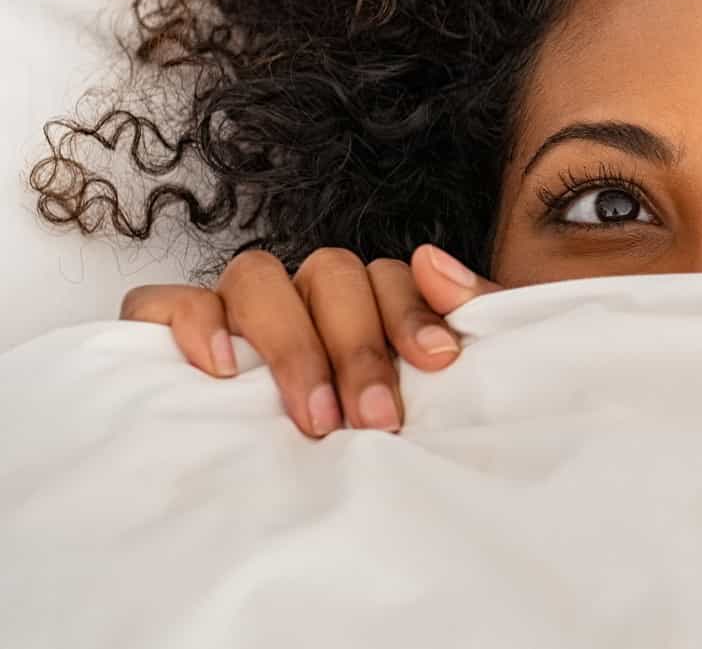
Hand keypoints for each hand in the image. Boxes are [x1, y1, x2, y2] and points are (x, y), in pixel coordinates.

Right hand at [116, 243, 499, 437]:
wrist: (285, 519)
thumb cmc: (384, 436)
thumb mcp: (439, 383)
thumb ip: (461, 317)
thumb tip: (432, 260)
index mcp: (362, 303)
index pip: (388, 276)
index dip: (414, 313)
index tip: (439, 361)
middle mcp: (301, 297)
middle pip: (330, 274)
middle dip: (359, 347)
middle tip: (376, 420)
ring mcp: (234, 310)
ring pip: (256, 277)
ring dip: (292, 344)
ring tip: (314, 417)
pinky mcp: (164, 332)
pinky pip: (163, 302)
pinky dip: (194, 323)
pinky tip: (223, 369)